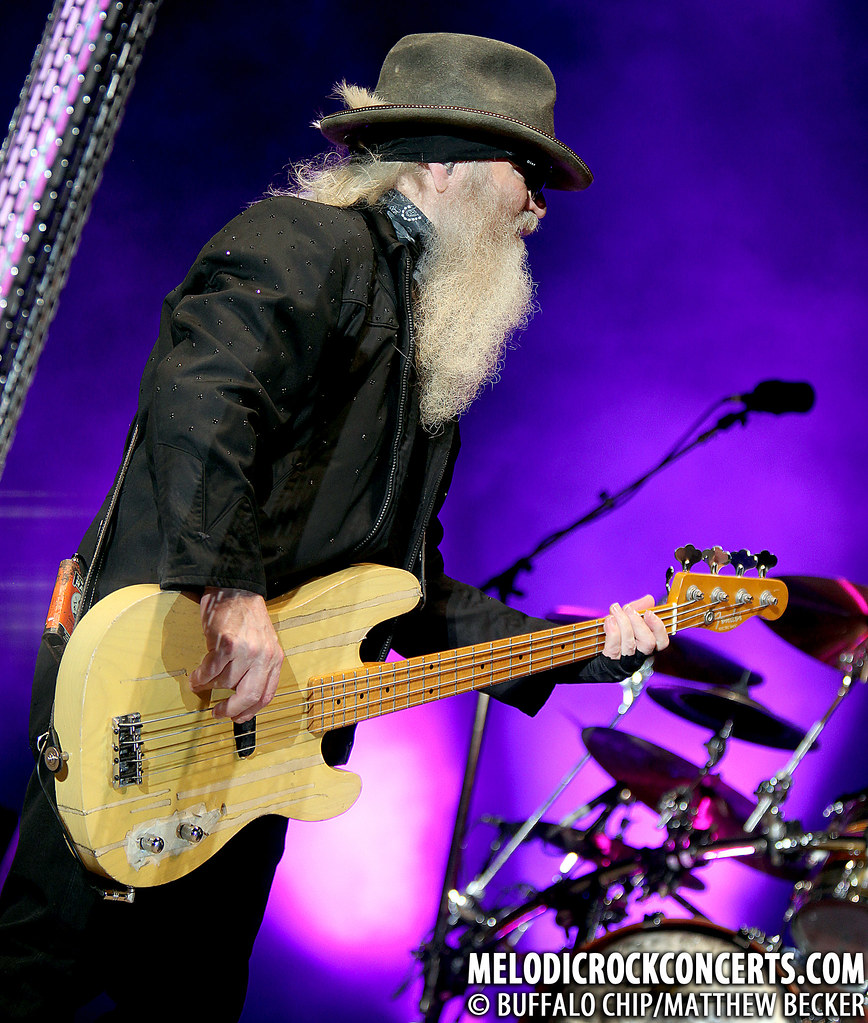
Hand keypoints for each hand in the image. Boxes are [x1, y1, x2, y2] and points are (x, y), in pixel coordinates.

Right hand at [188, 587, 284, 721]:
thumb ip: (258, 667)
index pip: (266, 694)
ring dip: (210, 686)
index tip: (238, 717)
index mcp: (274, 658)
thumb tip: (242, 695)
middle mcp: (264, 656)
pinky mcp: (227, 644)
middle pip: (249, 696)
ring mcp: (247, 651)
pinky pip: (211, 671)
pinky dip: (200, 677)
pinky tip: (196, 677)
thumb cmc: (246, 616)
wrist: (236, 588)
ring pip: (225, 683)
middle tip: (218, 713)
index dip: (250, 711)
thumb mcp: (263, 643)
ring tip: (201, 683)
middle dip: (231, 710)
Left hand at [603, 594, 668, 659]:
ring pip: (630, 644)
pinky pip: (614, 648)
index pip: (661, 642)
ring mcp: (623, 662)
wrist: (587, 651)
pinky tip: (609, 621)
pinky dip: (613, 632)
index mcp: (644, 647)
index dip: (658, 627)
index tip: (649, 613)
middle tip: (627, 608)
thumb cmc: (608, 634)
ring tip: (615, 609)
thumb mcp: (624, 619)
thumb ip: (637, 609)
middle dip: (638, 622)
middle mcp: (637, 657)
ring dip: (623, 622)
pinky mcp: (609, 663)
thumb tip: (649, 599)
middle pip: (648, 642)